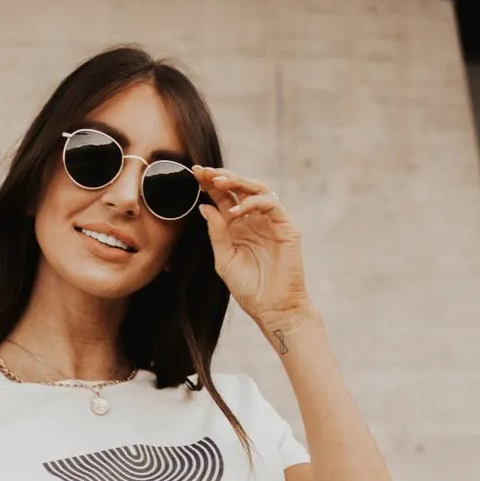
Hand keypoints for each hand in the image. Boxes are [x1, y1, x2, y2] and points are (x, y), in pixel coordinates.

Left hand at [193, 164, 312, 327]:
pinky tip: (235, 211)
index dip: (210, 185)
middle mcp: (254, 220)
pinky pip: (271, 204)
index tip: (194, 174)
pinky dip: (252, 202)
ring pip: (257, 189)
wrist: (272, 309)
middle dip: (221, 176)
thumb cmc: (249, 289)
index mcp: (238, 227)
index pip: (224, 198)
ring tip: (218, 182)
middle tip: (204, 171)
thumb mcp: (224, 260)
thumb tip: (204, 206)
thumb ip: (216, 233)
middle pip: (239, 188)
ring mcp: (271, 221)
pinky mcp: (286, 227)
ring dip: (237, 181)